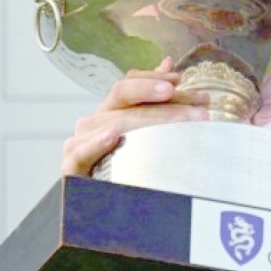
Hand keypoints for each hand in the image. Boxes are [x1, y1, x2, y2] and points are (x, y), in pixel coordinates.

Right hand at [60, 56, 210, 176]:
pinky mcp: (72, 167)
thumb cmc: (128, 168)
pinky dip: (97, 143)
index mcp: (111, 110)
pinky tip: (114, 136)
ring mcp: (80, 142)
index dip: (154, 79)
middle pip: (126, 98)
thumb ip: (155, 99)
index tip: (180, 80)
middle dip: (167, 103)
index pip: (130, 83)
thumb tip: (168, 61)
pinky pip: (82, 152)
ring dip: (149, 122)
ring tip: (180, 123)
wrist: (102, 208)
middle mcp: (95, 121)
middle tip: (198, 110)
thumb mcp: (146, 131)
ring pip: (114, 123)